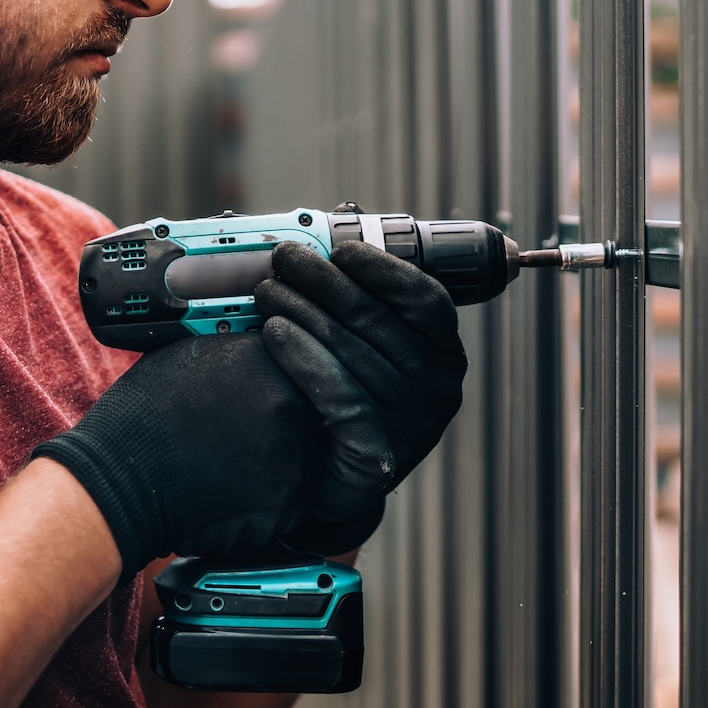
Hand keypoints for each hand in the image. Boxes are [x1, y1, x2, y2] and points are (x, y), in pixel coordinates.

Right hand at [35, 333, 325, 573]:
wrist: (119, 477)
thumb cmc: (142, 418)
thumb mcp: (191, 355)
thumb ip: (241, 350)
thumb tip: (266, 347)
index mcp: (268, 358)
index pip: (311, 366)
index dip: (292, 387)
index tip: (273, 398)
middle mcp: (288, 402)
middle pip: (317, 414)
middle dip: (291, 428)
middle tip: (250, 436)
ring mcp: (292, 454)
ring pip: (311, 460)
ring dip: (285, 465)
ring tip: (233, 465)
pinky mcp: (286, 501)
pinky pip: (296, 501)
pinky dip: (271, 501)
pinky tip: (229, 491)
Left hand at [254, 241, 466, 539]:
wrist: (335, 482)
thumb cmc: (349, 396)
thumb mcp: (367, 347)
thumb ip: (363, 294)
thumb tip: (338, 225)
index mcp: (443, 353)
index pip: (425, 300)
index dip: (384, 269)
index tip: (340, 248)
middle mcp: (437, 387)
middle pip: (376, 319)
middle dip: (323, 281)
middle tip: (282, 258)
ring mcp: (411, 423)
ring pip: (350, 350)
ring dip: (302, 310)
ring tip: (265, 289)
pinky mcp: (378, 453)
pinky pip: (337, 393)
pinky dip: (303, 356)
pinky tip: (274, 331)